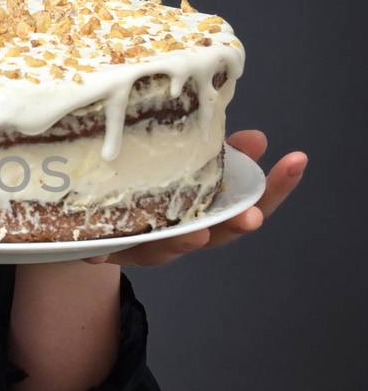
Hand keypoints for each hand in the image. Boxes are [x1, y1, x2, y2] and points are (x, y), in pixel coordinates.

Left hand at [82, 130, 307, 266]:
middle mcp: (181, 238)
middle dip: (234, 226)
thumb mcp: (185, 167)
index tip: (295, 161)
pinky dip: (101, 252)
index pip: (251, 205)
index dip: (276, 188)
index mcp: (206, 217)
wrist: (94, 226)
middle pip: (215, 237)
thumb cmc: (151, 190)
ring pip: (165, 250)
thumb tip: (256, 138)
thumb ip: (219, 155)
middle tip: (252, 218)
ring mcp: (145, 247)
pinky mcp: (106, 250)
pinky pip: (103, 252)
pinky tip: (95, 251)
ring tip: (193, 233)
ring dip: (180, 242)